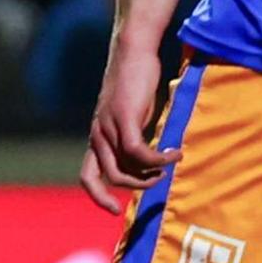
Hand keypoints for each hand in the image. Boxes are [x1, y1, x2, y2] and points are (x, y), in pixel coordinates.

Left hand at [80, 40, 174, 210]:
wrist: (133, 51)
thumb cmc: (136, 82)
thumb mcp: (133, 117)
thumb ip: (134, 138)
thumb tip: (148, 161)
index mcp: (97, 136)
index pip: (87, 175)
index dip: (97, 196)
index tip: (114, 210)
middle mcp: (98, 135)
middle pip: (109, 177)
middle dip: (135, 186)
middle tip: (159, 178)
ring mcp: (108, 127)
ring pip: (125, 168)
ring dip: (150, 173)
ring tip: (169, 163)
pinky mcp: (123, 118)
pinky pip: (139, 152)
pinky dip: (158, 159)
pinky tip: (175, 154)